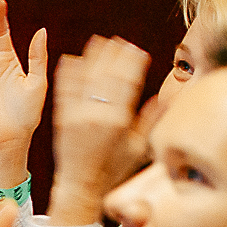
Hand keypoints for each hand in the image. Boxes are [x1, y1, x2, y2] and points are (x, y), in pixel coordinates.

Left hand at [46, 36, 154, 224]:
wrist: (80, 185)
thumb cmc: (112, 170)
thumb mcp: (138, 148)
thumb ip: (150, 121)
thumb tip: (165, 98)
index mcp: (118, 121)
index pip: (127, 83)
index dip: (133, 63)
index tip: (137, 49)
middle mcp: (97, 115)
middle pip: (107, 76)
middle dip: (115, 55)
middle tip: (120, 41)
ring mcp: (77, 115)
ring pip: (85, 79)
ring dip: (92, 58)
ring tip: (98, 41)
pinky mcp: (62, 118)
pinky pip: (64, 90)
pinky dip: (67, 73)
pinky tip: (71, 59)